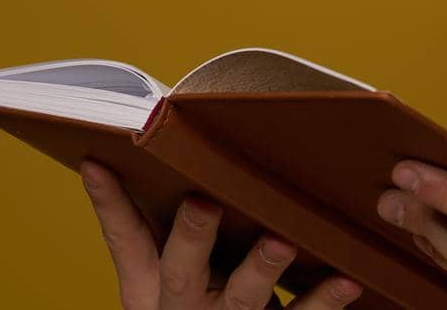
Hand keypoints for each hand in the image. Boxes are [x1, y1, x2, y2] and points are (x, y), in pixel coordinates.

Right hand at [80, 159, 365, 309]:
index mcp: (152, 288)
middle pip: (181, 274)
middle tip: (202, 204)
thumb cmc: (203, 302)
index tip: (99, 161)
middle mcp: (185, 308)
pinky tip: (347, 278)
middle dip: (191, 239)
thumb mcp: (165, 278)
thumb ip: (158, 226)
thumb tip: (135, 152)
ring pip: (242, 299)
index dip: (109, 203)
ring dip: (259, 269)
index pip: (126, 240)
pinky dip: (325, 300)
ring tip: (280, 242)